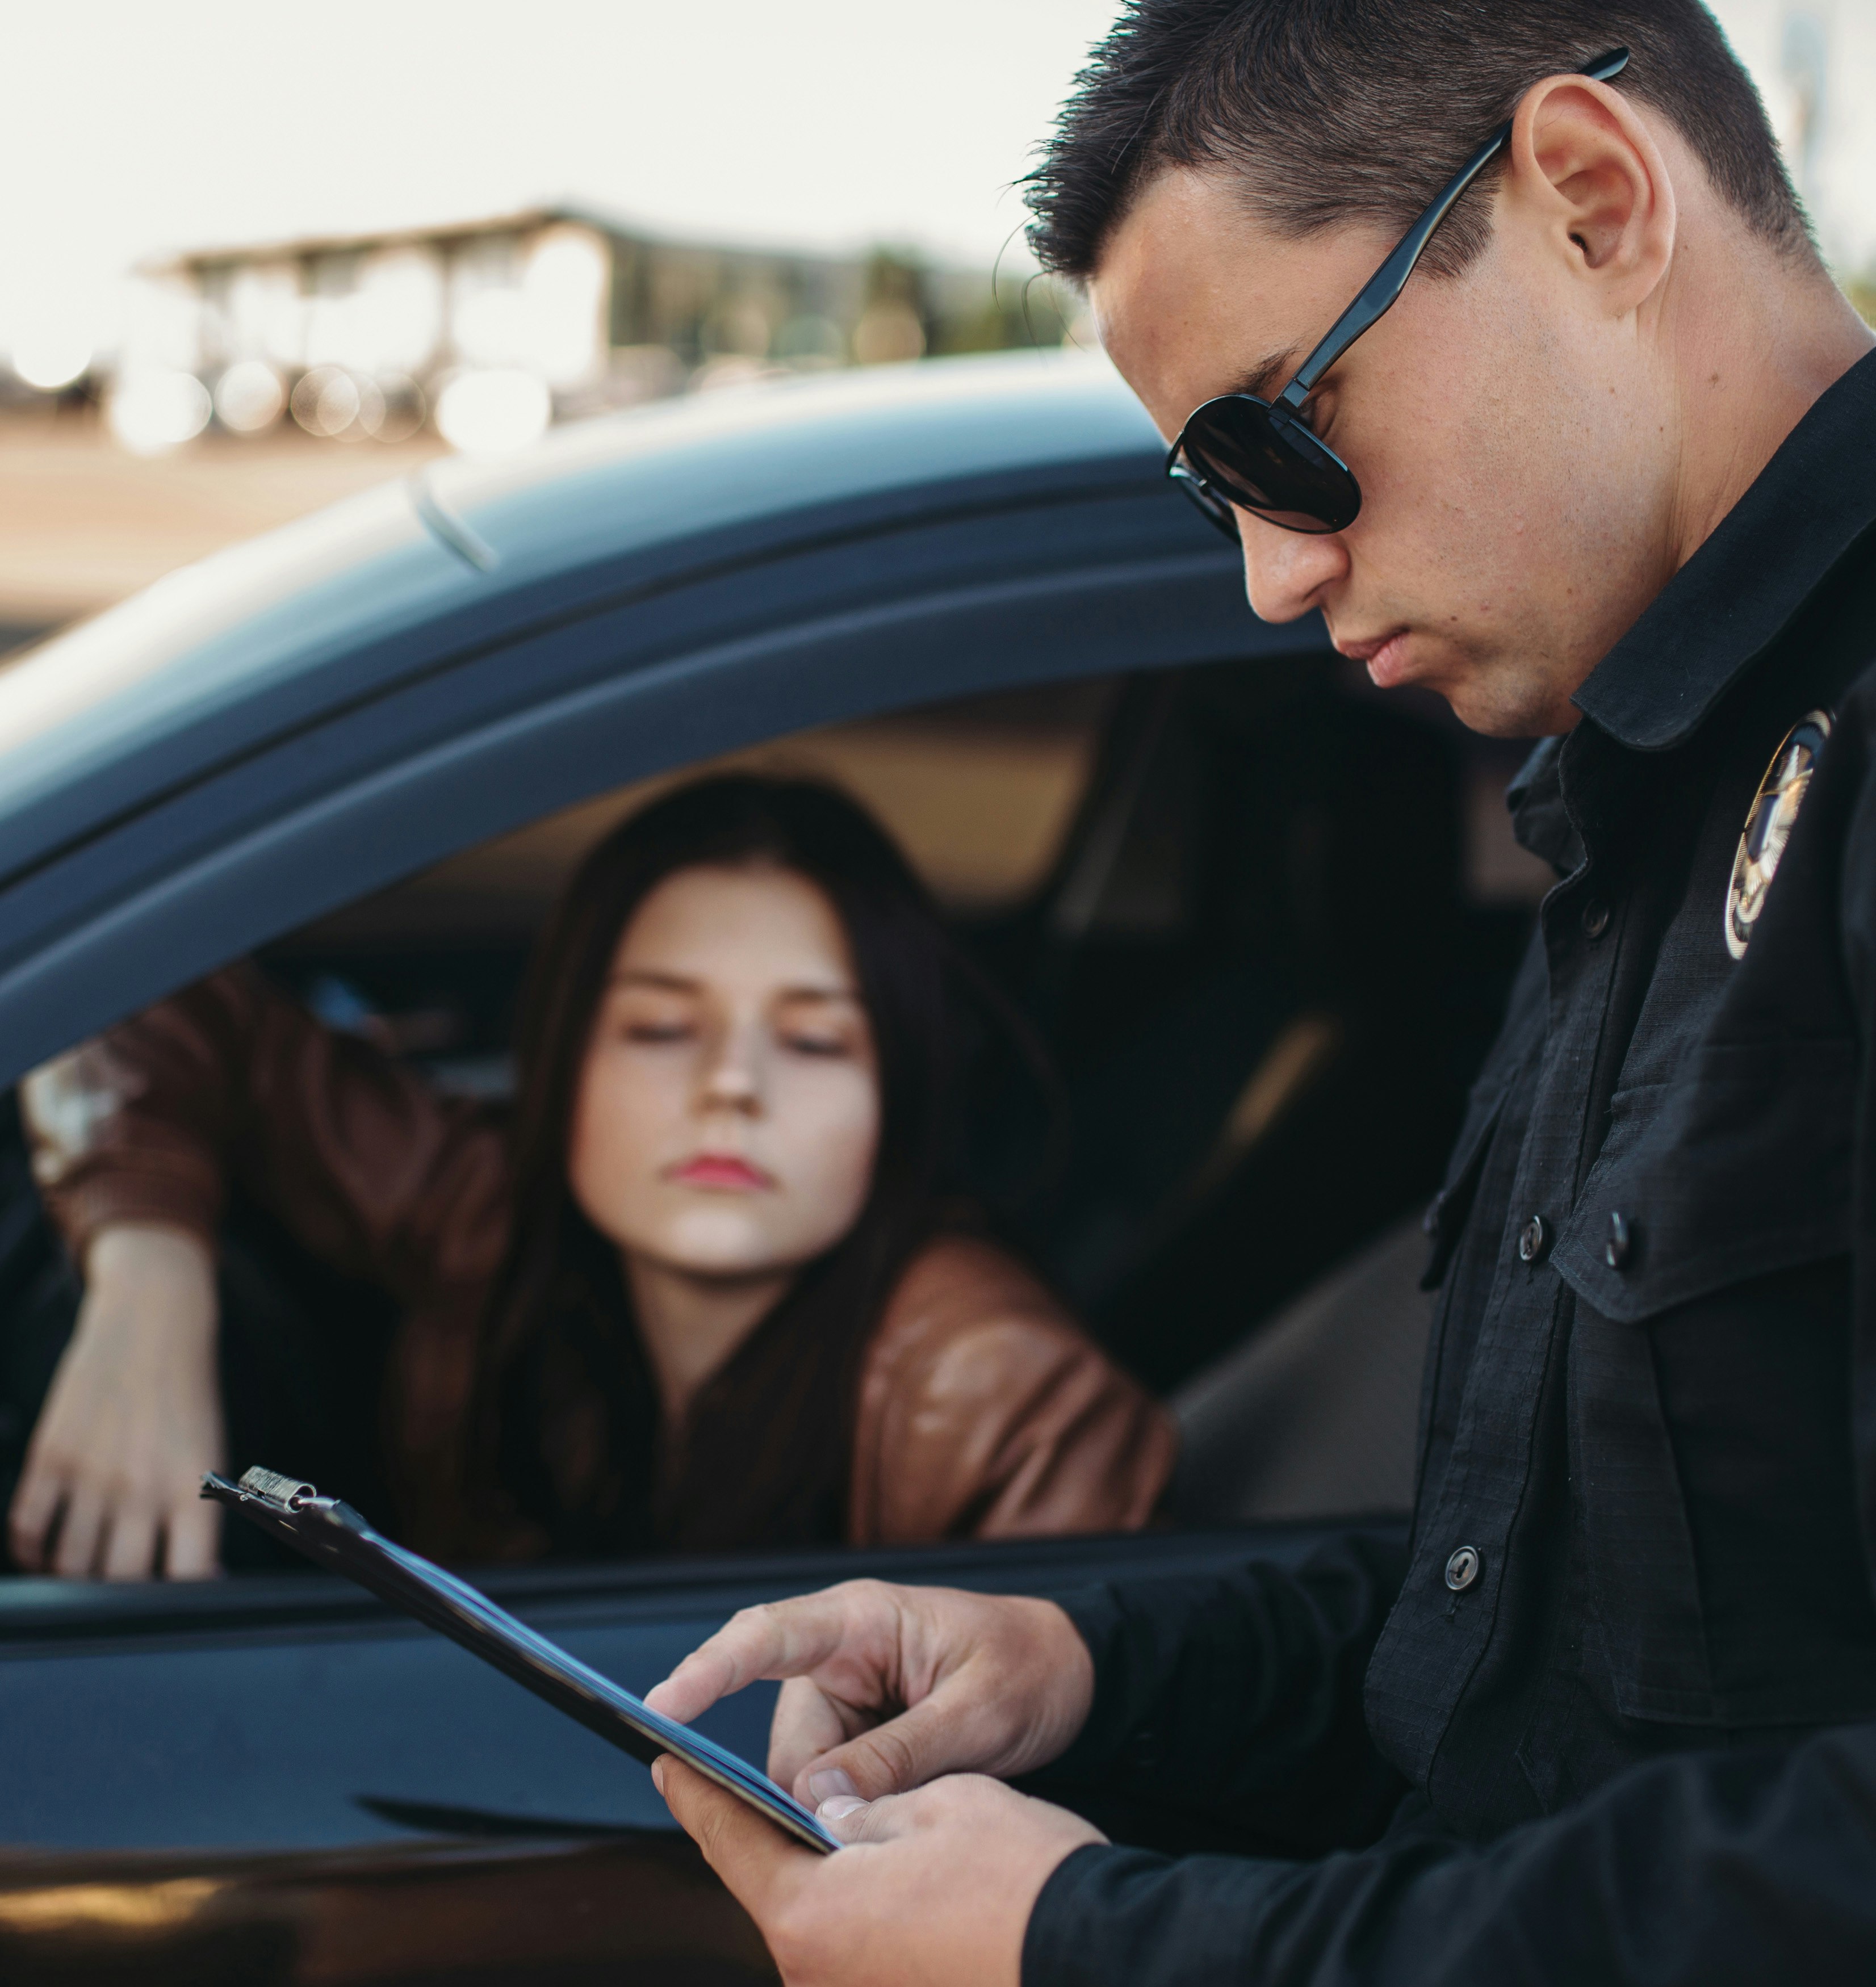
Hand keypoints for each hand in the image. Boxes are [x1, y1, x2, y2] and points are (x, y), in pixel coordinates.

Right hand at [9, 1224, 223, 1579]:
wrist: (155, 1320)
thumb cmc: (189, 1394)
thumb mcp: (211, 1454)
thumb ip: (197, 1515)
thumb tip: (197, 1577)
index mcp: (195, 1487)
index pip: (189, 1575)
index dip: (184, 1607)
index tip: (180, 1618)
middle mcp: (142, 1485)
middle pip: (121, 1582)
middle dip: (121, 1599)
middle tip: (121, 1596)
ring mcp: (92, 1472)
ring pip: (71, 1565)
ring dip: (75, 1579)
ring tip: (85, 1571)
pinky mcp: (51, 1455)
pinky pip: (28, 1529)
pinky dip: (32, 1552)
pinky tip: (47, 1550)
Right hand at [644, 1579, 1094, 1803]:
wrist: (1076, 1675)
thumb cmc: (1031, 1669)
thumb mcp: (978, 1713)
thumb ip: (899, 1754)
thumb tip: (817, 1800)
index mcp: (861, 1619)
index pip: (765, 1635)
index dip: (709, 1671)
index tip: (661, 1706)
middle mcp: (839, 1654)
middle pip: (784, 1741)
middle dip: (818, 1791)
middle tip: (884, 1817)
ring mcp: (847, 1696)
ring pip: (805, 1776)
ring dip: (849, 1803)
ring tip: (928, 1788)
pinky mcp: (859, 1733)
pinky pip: (833, 1784)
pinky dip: (862, 1806)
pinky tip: (912, 1800)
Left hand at [654, 1754, 1102, 1986]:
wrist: (1100, 1955)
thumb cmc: (1021, 1876)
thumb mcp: (938, 1802)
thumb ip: (863, 1801)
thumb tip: (826, 1805)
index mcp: (810, 1914)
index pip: (731, 1839)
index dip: (697, 1792)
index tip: (664, 1760)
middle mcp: (817, 1969)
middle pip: (775, 1882)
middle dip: (775, 1827)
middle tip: (774, 1779)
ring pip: (821, 1913)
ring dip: (831, 1867)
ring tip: (854, 1816)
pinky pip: (858, 1943)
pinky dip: (865, 1902)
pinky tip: (896, 1870)